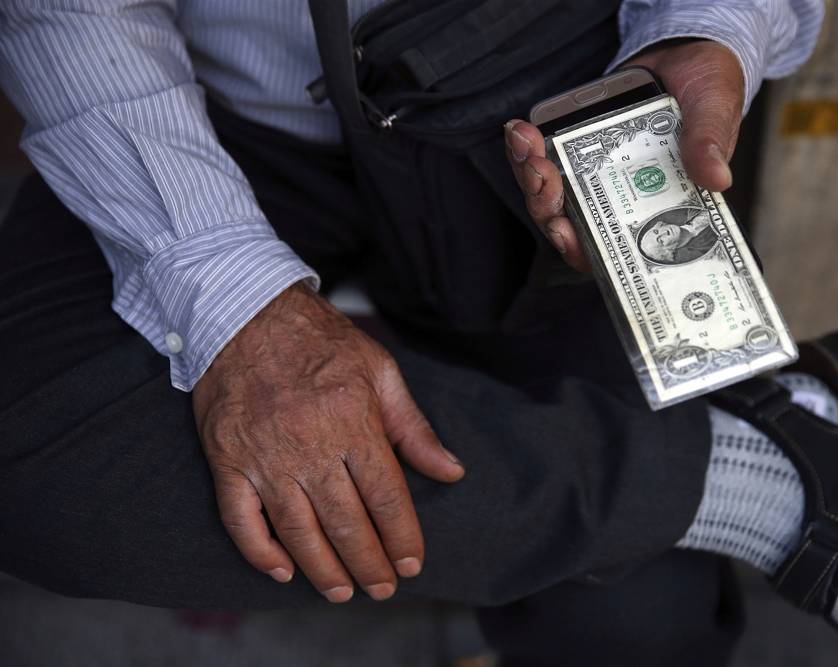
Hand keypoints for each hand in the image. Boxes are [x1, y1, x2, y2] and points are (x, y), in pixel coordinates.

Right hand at [192, 282, 463, 601]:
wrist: (245, 311)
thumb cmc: (320, 340)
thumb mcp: (380, 371)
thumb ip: (414, 427)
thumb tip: (450, 470)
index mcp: (353, 423)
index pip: (386, 497)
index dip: (402, 536)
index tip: (413, 563)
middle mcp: (309, 447)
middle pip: (346, 523)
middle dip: (369, 564)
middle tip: (383, 588)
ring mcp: (264, 458)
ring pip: (297, 532)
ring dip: (323, 570)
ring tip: (342, 592)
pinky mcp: (227, 461)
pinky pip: (240, 520)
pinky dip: (259, 551)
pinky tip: (282, 570)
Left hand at [504, 39, 743, 270]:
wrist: (687, 52)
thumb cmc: (709, 91)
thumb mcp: (715, 112)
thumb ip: (710, 144)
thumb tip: (717, 179)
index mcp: (656, 208)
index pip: (613, 249)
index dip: (583, 249)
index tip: (564, 231)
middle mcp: (620, 200)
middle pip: (570, 224)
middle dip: (546, 204)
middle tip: (542, 174)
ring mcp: (595, 175)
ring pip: (550, 195)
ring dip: (530, 175)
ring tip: (525, 143)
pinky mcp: (577, 147)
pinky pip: (544, 158)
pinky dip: (527, 148)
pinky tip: (522, 130)